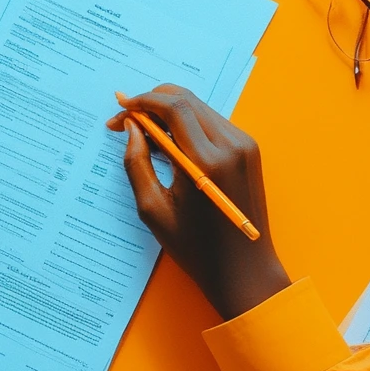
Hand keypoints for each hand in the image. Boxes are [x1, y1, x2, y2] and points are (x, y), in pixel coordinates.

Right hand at [109, 85, 289, 320]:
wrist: (245, 270)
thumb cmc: (196, 248)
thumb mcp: (153, 209)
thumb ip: (137, 163)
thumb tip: (130, 127)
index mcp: (207, 162)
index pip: (173, 108)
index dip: (142, 102)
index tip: (119, 109)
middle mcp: (231, 146)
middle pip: (187, 100)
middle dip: (152, 101)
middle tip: (125, 119)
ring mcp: (245, 146)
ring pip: (200, 108)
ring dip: (168, 111)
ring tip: (144, 132)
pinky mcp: (250, 151)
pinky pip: (213, 123)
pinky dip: (187, 123)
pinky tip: (169, 141)